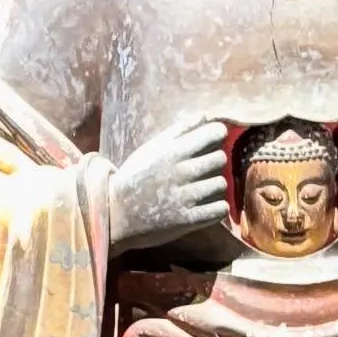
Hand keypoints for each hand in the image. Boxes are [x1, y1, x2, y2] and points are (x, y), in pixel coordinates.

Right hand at [108, 119, 229, 250]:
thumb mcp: (152, 149)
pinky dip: (217, 208)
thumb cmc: (135, 177)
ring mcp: (185, 198)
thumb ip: (180, 131)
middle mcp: (180, 172)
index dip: (216, 135)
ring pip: (221, 184)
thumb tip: (205, 115)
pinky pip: (220, 209)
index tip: (212, 141)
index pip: (214, 133)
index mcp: (172, 152)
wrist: (116, 214)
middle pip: (220, 158)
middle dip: (214, 162)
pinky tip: (206, 206)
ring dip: (214, 186)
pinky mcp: (188, 221)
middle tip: (203, 168)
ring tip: (202, 189)